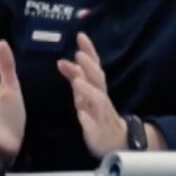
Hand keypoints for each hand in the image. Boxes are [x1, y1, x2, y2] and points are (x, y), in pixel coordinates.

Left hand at [56, 32, 126, 158]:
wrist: (114, 140)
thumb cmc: (96, 112)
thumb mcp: (84, 93)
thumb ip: (74, 77)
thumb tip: (61, 61)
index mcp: (96, 87)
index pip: (94, 65)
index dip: (89, 50)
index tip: (80, 35)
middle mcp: (100, 97)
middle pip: (98, 79)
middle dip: (90, 66)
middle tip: (79, 54)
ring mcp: (101, 114)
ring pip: (98, 100)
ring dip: (88, 90)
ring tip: (77, 81)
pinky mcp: (99, 132)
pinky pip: (94, 126)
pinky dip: (88, 120)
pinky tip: (81, 115)